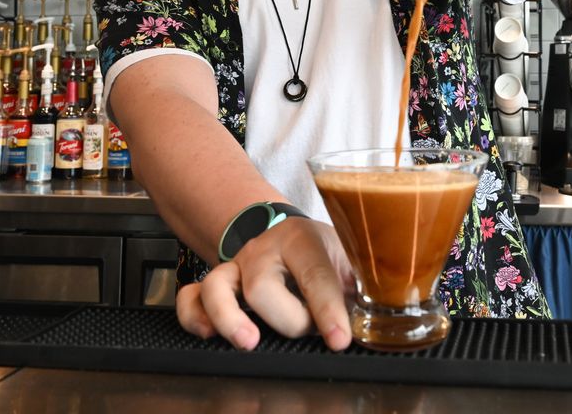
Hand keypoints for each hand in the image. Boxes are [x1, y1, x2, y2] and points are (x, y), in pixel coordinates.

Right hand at [176, 218, 354, 351]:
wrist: (283, 231)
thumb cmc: (318, 250)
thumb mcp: (347, 253)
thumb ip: (362, 281)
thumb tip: (380, 313)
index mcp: (302, 240)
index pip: (315, 274)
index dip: (328, 309)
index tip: (339, 338)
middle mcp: (263, 250)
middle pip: (263, 287)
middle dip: (288, 319)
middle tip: (307, 329)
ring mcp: (236, 266)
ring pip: (217, 287)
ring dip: (229, 317)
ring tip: (248, 340)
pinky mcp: (215, 282)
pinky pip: (190, 297)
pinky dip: (194, 317)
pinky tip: (209, 333)